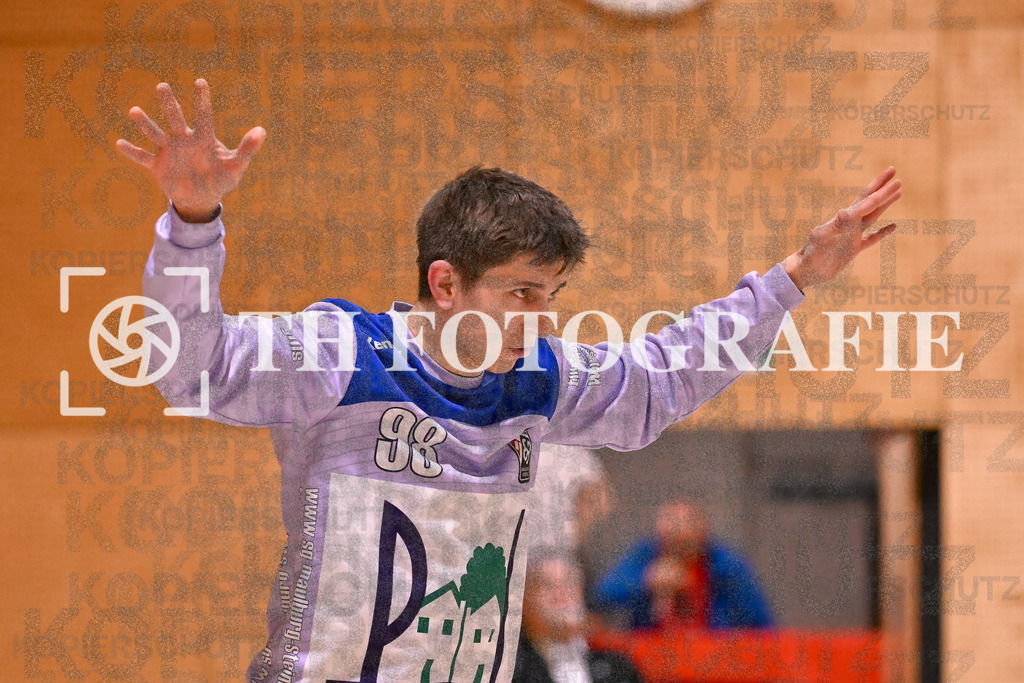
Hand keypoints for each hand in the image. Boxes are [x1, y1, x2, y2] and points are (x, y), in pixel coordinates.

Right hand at [115, 78, 265, 222]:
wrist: (201, 199)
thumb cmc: (221, 179)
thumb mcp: (236, 166)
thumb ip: (247, 149)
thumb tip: (262, 130)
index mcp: (203, 138)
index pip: (203, 115)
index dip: (202, 100)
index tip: (200, 81)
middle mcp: (183, 140)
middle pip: (175, 118)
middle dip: (169, 104)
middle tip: (162, 86)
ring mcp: (169, 151)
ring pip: (155, 134)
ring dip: (145, 124)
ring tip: (134, 111)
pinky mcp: (157, 165)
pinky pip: (143, 157)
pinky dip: (132, 152)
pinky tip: (119, 143)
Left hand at [782, 167, 901, 290]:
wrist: (805, 271)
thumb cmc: (812, 256)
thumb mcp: (824, 240)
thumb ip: (836, 226)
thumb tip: (843, 211)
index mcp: (844, 220)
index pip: (866, 201)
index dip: (880, 189)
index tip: (892, 176)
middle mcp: (849, 224)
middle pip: (869, 202)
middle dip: (882, 188)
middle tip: (894, 171)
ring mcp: (852, 235)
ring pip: (873, 216)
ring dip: (884, 204)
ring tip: (898, 193)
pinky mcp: (853, 249)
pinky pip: (872, 238)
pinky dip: (883, 232)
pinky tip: (893, 226)